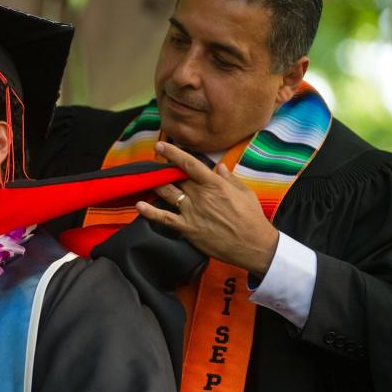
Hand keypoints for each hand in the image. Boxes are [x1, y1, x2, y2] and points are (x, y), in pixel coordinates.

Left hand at [135, 142, 278, 274]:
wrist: (252, 245)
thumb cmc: (251, 218)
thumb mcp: (245, 192)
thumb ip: (229, 178)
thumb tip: (218, 166)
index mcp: (215, 184)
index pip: (189, 164)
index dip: (172, 153)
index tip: (160, 146)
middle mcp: (200, 196)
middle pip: (176, 178)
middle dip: (163, 170)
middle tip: (153, 165)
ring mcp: (192, 212)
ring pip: (167, 193)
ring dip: (154, 184)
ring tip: (145, 178)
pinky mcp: (187, 229)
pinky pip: (165, 218)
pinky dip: (150, 212)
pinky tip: (139, 205)